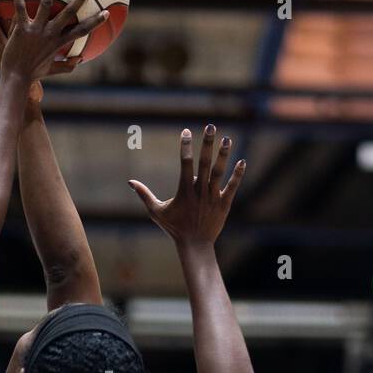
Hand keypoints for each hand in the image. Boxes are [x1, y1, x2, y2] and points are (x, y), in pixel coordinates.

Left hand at [0, 0, 105, 85]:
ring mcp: (37, 31)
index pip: (82, 31)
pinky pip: (20, 9)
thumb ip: (66, 66)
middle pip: (69, 12)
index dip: (95, 22)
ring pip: (46, 5)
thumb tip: (80, 60)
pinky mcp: (22, 30)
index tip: (106, 13)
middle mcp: (51, 34)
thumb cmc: (32, 74)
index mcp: (59, 43)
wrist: (16, 78)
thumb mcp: (51, 71)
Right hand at [128, 125, 244, 244]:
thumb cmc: (174, 228)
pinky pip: (232, 187)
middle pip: (204, 163)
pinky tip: (242, 161)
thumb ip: (144, 195)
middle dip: (207, 144)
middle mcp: (199, 191)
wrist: (194, 245)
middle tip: (211, 126)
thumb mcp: (156, 211)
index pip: (185, 163)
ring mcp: (213, 197)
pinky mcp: (224, 204)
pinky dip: (237, 175)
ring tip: (227, 139)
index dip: (185, 146)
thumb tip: (130, 182)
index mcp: (184, 190)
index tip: (186, 131)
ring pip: (219, 173)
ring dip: (223, 155)